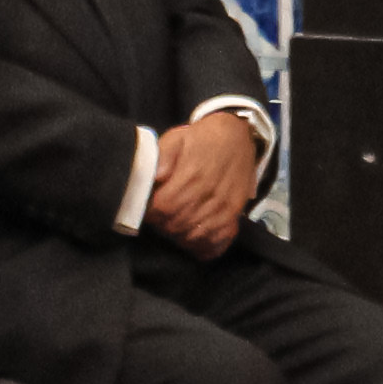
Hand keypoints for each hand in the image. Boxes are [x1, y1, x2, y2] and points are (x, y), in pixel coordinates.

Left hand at [150, 114, 263, 256]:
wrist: (236, 136)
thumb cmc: (201, 139)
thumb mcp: (177, 138)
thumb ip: (162, 156)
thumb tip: (155, 176)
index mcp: (192, 175)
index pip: (164, 207)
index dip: (151, 213)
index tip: (146, 209)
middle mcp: (210, 194)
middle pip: (177, 224)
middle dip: (162, 225)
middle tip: (157, 219)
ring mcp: (225, 207)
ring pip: (195, 236)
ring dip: (179, 236)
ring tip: (172, 227)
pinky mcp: (235, 215)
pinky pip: (218, 241)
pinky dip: (203, 246)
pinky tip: (192, 240)